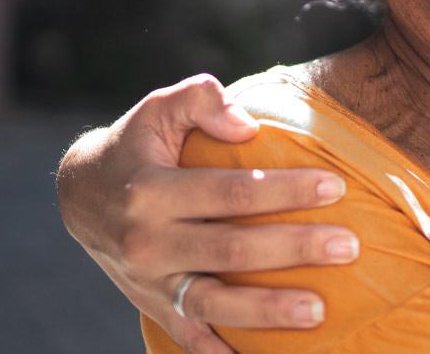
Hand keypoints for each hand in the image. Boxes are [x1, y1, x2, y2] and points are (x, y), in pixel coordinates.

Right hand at [57, 74, 360, 353]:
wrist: (81, 195)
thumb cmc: (138, 143)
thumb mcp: (158, 108)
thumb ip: (200, 99)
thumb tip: (247, 123)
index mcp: (152, 191)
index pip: (232, 193)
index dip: (285, 190)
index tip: (335, 186)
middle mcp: (147, 242)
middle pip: (232, 251)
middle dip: (295, 249)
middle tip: (349, 246)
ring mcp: (148, 282)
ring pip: (213, 304)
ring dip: (267, 311)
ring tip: (319, 311)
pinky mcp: (151, 305)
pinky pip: (188, 336)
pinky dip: (218, 351)